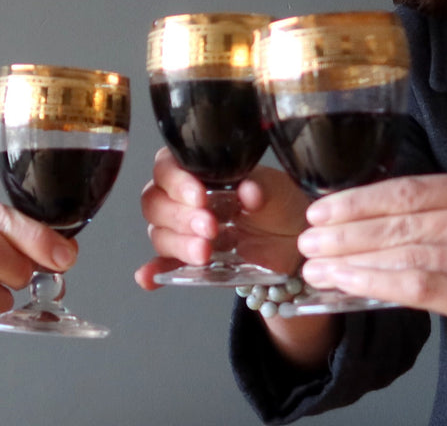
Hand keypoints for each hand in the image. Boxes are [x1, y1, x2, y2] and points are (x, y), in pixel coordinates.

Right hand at [134, 147, 308, 288]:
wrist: (296, 239)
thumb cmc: (281, 204)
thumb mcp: (277, 189)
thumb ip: (262, 187)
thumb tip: (248, 191)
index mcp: (201, 172)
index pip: (167, 168)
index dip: (177, 182)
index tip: (199, 196)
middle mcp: (186, 199)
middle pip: (156, 203)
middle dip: (181, 217)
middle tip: (210, 227)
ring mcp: (186, 230)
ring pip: (160, 234)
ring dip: (179, 244)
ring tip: (205, 252)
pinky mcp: (191, 259)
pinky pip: (164, 265)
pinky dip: (156, 271)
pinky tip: (150, 278)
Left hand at [295, 171, 446, 376]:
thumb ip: (432, 217)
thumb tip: (352, 217)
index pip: (414, 188)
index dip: (361, 199)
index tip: (321, 209)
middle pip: (408, 220)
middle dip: (349, 230)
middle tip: (309, 239)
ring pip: (409, 253)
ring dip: (353, 258)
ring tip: (317, 264)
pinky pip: (421, 286)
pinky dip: (375, 282)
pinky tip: (345, 282)